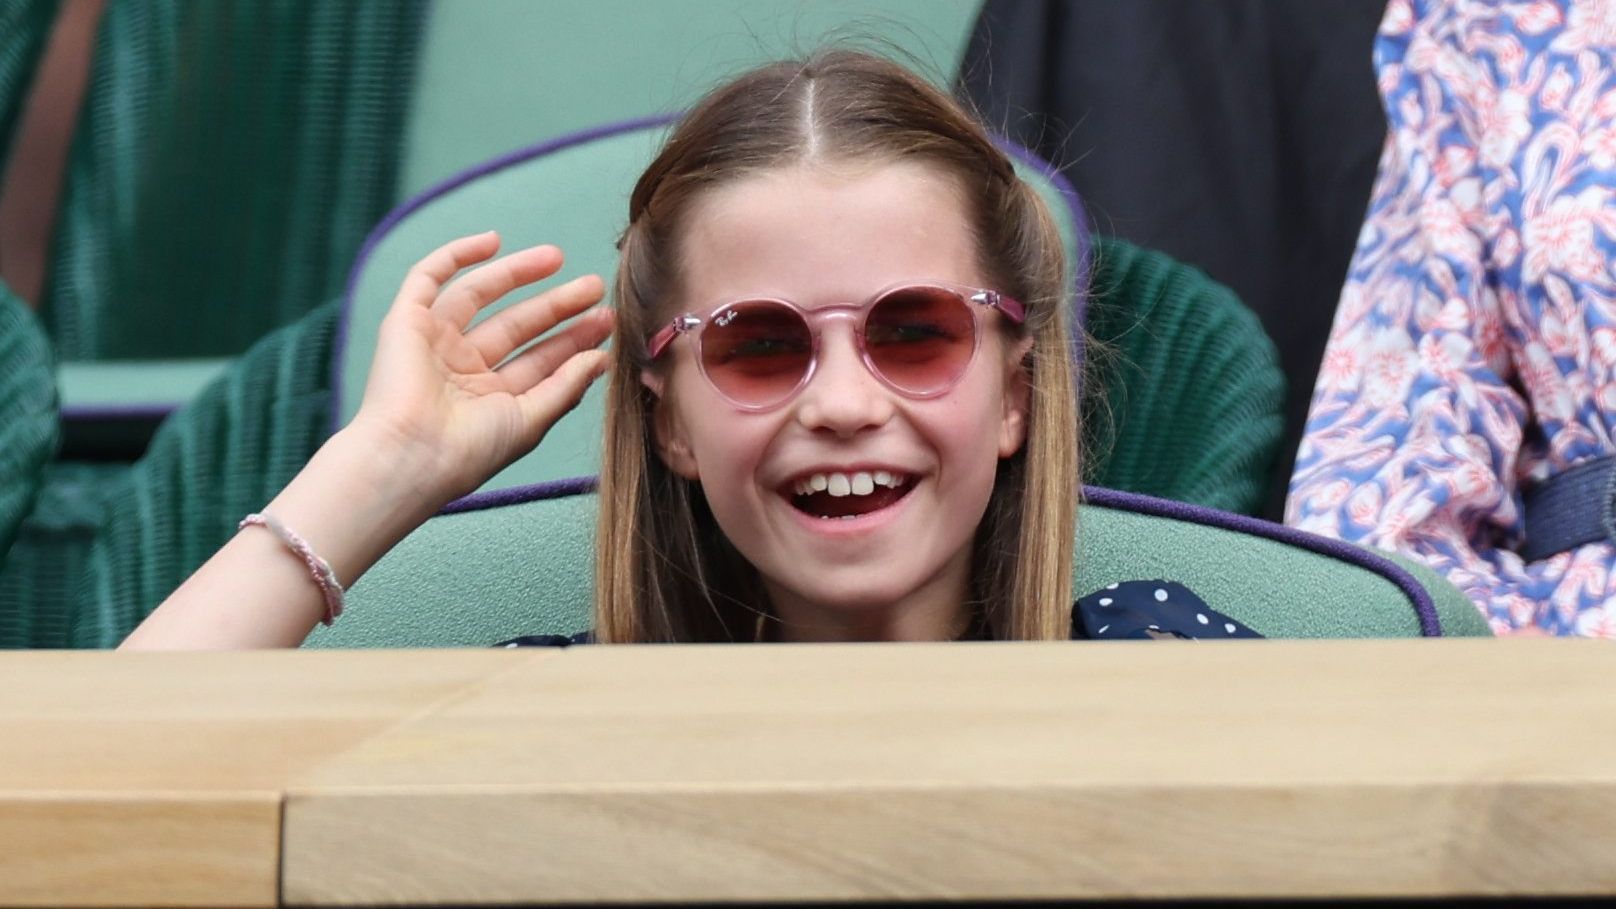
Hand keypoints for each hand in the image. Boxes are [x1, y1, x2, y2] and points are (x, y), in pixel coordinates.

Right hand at [349, 231, 613, 503]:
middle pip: (516, 325)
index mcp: (488, 398)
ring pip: (480, 295)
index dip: (572, 339)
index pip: (538, 360)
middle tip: (593, 286)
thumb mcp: (531, 419)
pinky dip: (456, 255)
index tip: (606, 321)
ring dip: (517, 273)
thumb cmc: (471, 450)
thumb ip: (566, 385)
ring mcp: (433, 343)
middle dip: (555, 305)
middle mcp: (460, 369)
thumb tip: (603, 358)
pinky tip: (494, 241)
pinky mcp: (405, 322)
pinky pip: (429, 277)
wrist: (412, 454)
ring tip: (558, 257)